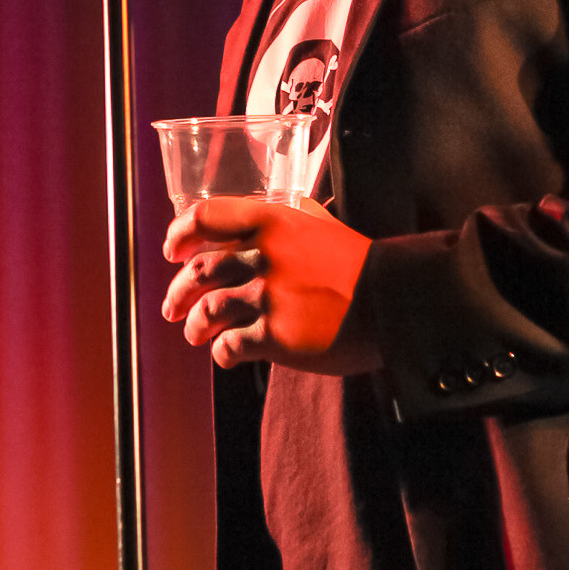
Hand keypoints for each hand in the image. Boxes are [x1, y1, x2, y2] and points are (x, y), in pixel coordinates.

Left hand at [161, 196, 380, 374]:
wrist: (396, 300)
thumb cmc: (363, 264)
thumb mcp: (324, 223)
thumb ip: (293, 218)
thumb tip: (277, 214)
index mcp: (273, 222)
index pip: (207, 217)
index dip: (181, 234)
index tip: (172, 250)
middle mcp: (263, 256)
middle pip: (198, 271)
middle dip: (178, 292)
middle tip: (172, 306)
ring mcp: (268, 298)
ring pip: (207, 312)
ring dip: (195, 327)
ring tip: (196, 335)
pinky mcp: (276, 337)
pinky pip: (230, 347)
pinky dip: (222, 353)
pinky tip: (228, 355)